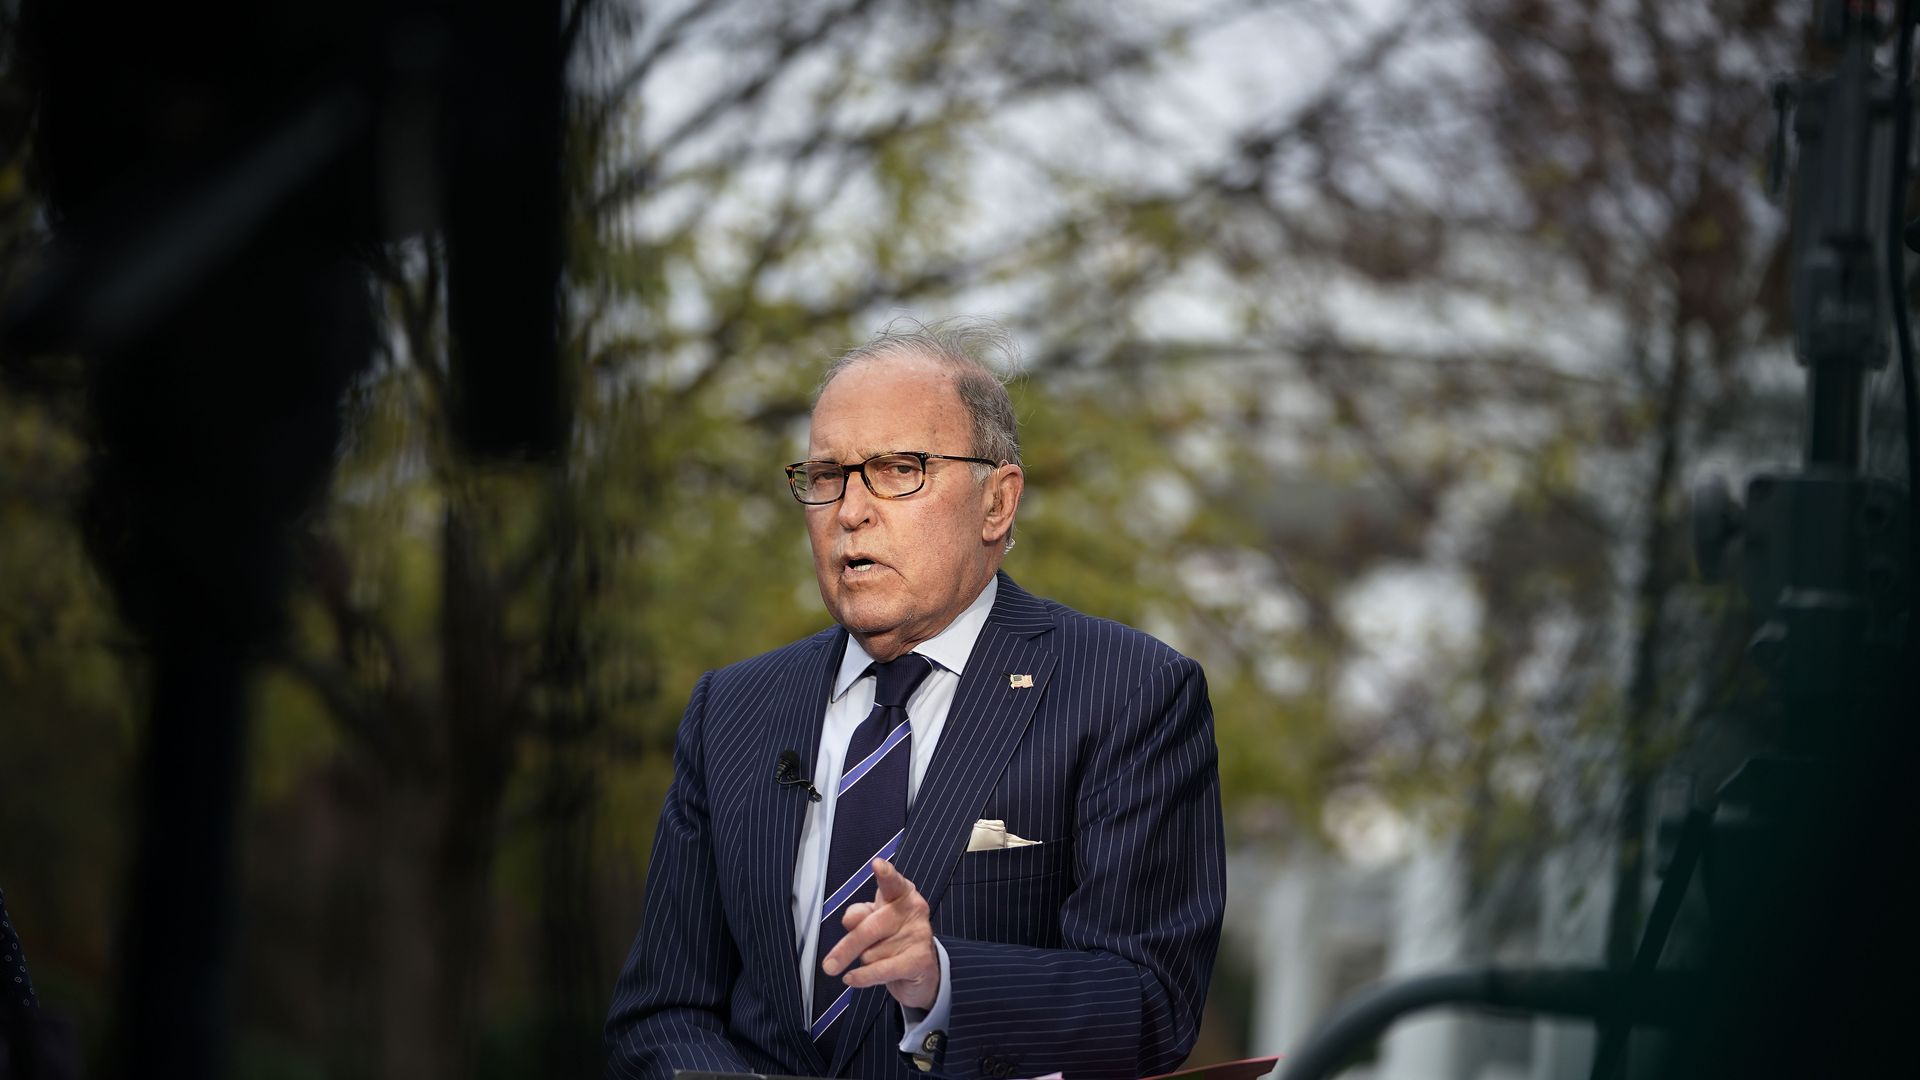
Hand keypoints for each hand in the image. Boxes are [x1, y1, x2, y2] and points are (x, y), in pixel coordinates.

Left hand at [820, 857, 939, 1010]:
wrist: (921, 969)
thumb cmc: (893, 937)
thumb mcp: (873, 920)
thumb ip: (860, 915)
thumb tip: (850, 919)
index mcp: (901, 893)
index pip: (892, 882)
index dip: (886, 874)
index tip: (878, 865)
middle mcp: (913, 909)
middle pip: (870, 926)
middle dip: (847, 948)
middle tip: (829, 965)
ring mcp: (919, 934)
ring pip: (872, 952)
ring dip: (866, 961)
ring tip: (879, 959)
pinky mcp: (920, 959)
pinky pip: (882, 969)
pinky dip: (863, 977)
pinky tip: (852, 978)